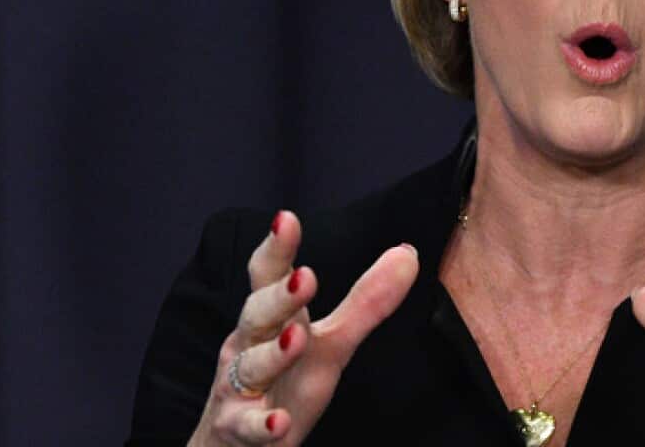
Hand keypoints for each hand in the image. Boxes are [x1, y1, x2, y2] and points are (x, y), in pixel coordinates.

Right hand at [188, 211, 418, 445]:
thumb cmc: (283, 385)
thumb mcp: (330, 344)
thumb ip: (366, 302)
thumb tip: (408, 253)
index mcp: (270, 320)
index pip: (268, 278)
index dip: (276, 249)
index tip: (287, 218)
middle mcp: (249, 346)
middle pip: (256, 315)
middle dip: (278, 297)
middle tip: (304, 278)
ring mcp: (238, 389)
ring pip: (250, 367)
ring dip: (273, 354)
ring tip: (297, 339)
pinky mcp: (236, 431)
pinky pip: (246, 427)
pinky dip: (261, 424)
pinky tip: (279, 422)